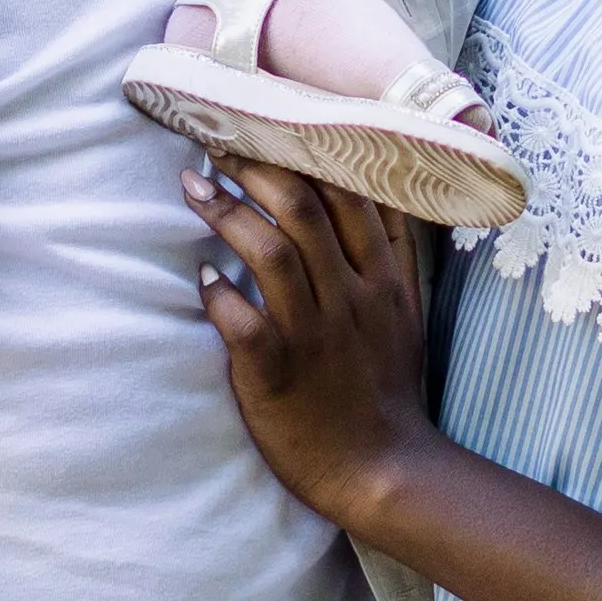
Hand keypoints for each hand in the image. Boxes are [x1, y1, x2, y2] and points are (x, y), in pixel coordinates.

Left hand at [185, 160, 443, 527]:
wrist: (383, 472)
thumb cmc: (386, 392)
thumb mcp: (408, 315)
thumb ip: (396, 255)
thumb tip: (382, 195)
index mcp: (384, 280)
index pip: (351, 195)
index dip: (308, 154)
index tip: (270, 127)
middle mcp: (353, 298)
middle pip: (307, 209)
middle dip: (257, 169)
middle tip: (218, 149)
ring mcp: (317, 334)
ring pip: (272, 251)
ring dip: (227, 214)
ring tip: (193, 189)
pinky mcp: (279, 372)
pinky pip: (243, 321)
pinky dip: (218, 294)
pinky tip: (202, 278)